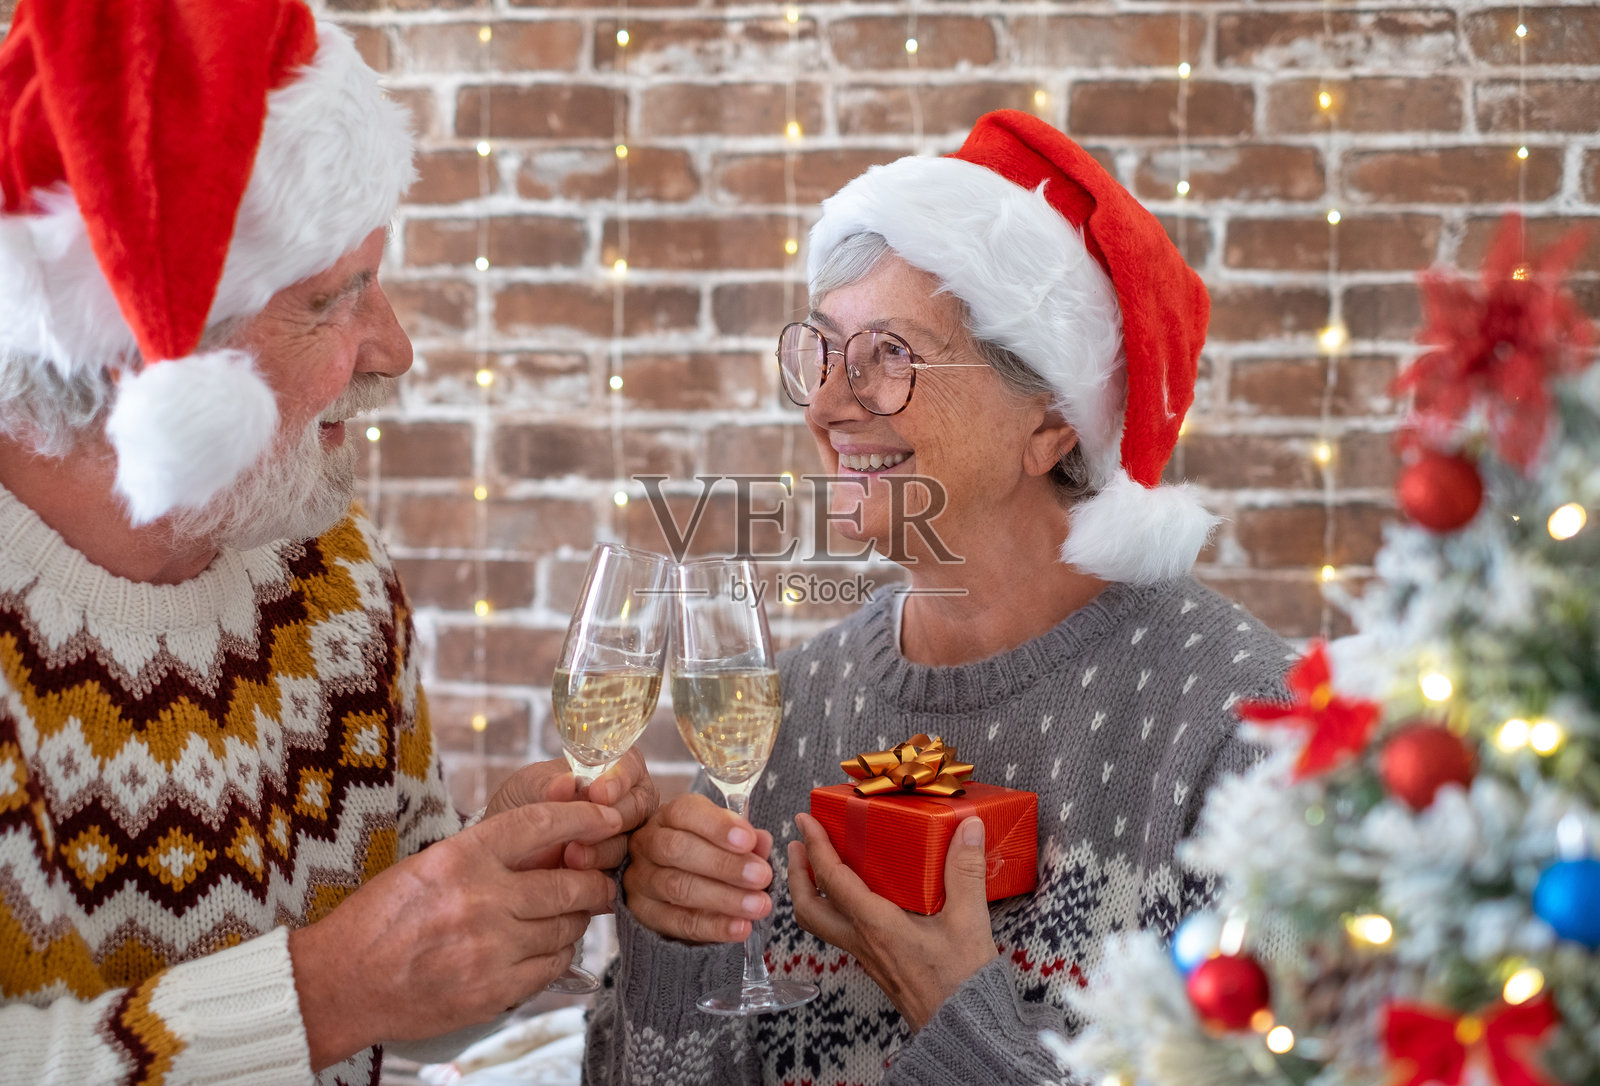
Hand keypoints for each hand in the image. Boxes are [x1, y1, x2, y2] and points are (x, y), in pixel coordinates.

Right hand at [290, 800, 622, 1069]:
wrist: (340, 983)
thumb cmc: (383, 919)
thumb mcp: (429, 866)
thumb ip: (486, 856)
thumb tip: (552, 845)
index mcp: (461, 858)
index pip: (541, 824)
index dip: (583, 816)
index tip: (608, 817)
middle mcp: (480, 900)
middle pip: (568, 884)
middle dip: (596, 882)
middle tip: (603, 882)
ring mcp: (489, 950)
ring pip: (565, 928)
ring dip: (574, 921)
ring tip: (567, 917)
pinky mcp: (493, 991)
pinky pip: (551, 967)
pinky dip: (558, 955)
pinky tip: (545, 949)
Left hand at [483, 751, 657, 870]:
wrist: (503, 853)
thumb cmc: (520, 807)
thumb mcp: (526, 787)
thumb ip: (548, 783)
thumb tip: (566, 783)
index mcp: (611, 772)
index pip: (630, 766)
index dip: (620, 779)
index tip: (598, 792)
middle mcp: (626, 804)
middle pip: (640, 808)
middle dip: (612, 820)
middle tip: (580, 832)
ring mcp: (626, 841)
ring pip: (633, 845)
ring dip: (604, 852)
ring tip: (570, 857)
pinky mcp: (618, 875)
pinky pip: (625, 878)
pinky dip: (604, 881)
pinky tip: (579, 881)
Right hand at [623, 792, 773, 943]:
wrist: (676, 882)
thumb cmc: (707, 851)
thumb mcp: (727, 837)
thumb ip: (746, 839)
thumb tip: (762, 841)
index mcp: (669, 816)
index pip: (686, 813)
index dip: (718, 826)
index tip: (749, 840)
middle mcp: (647, 843)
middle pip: (678, 850)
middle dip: (724, 864)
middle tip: (761, 876)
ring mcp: (640, 878)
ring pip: (677, 887)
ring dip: (724, 898)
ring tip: (758, 905)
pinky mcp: (642, 913)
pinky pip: (678, 922)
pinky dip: (713, 926)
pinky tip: (741, 927)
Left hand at [788, 811, 997, 1032]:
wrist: (965, 1028)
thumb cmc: (963, 980)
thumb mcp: (969, 919)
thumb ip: (965, 870)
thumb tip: (967, 828)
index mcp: (877, 925)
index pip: (833, 880)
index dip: (815, 846)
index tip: (805, 821)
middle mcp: (863, 941)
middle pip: (808, 908)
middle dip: (796, 874)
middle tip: (798, 845)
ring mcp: (866, 956)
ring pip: (820, 924)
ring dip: (810, 893)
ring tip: (814, 868)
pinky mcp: (876, 965)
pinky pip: (840, 934)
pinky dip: (832, 910)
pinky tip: (851, 899)